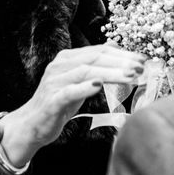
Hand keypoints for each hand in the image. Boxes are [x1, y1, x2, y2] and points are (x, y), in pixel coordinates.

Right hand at [0, 45, 145, 166]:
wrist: (31, 125)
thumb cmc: (59, 103)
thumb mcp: (78, 82)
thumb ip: (95, 67)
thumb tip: (116, 49)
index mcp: (68, 58)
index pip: (99, 51)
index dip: (122, 54)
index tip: (142, 59)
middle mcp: (60, 66)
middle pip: (94, 58)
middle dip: (120, 61)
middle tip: (141, 67)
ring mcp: (54, 82)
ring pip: (85, 72)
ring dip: (110, 72)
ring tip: (130, 76)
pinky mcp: (51, 100)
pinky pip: (69, 91)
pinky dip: (84, 88)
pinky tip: (99, 86)